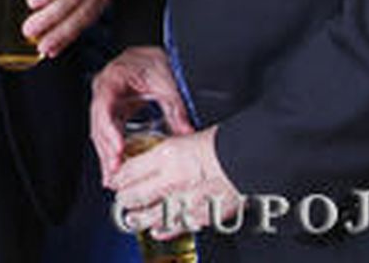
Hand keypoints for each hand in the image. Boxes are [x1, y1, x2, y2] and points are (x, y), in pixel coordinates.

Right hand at [89, 46, 193, 181]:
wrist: (152, 55)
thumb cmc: (154, 62)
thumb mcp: (167, 83)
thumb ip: (175, 108)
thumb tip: (185, 132)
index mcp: (113, 78)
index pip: (104, 106)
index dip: (108, 129)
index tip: (117, 148)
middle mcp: (104, 89)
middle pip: (99, 123)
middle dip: (106, 149)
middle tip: (115, 171)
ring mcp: (106, 100)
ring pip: (101, 131)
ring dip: (106, 154)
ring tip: (112, 177)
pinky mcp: (113, 110)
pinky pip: (108, 131)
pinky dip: (111, 149)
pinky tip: (114, 166)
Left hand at [110, 125, 242, 238]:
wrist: (253, 158)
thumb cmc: (226, 143)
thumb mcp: (189, 137)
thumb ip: (170, 150)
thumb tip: (155, 157)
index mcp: (167, 155)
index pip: (130, 170)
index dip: (119, 177)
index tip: (115, 179)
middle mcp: (172, 179)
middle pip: (136, 195)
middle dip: (124, 200)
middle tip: (120, 200)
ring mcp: (186, 200)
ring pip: (153, 216)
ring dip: (139, 219)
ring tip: (131, 220)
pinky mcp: (203, 215)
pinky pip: (178, 226)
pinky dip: (165, 229)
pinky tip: (157, 231)